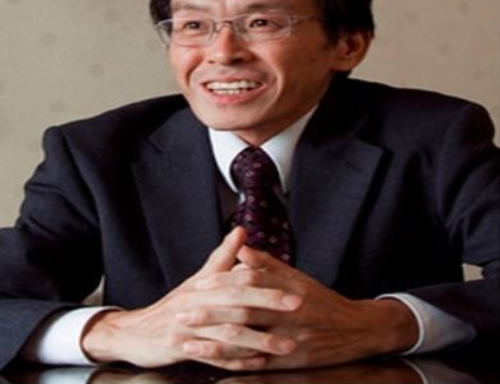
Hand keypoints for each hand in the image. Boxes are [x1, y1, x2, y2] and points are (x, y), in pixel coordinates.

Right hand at [81, 227, 300, 370]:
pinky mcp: (182, 349)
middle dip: (269, 305)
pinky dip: (238, 361)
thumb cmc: (176, 304)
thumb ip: (223, 257)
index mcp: (206, 285)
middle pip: (237, 303)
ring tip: (287, 346)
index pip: (240, 280)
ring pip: (229, 334)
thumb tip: (241, 230)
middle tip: (298, 308)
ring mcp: (190, 328)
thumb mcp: (199, 279)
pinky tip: (259, 364)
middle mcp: (198, 304)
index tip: (296, 289)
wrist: (137, 331)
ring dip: (260, 340)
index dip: (268, 284)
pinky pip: (215, 358)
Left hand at [185, 245, 418, 369]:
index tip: (198, 286)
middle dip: (209, 315)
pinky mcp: (291, 363)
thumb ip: (267, 264)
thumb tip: (241, 248)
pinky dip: (234, 363)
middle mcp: (289, 314)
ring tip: (187, 343)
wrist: (356, 329)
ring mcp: (290, 340)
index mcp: (289, 288)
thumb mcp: (298, 276)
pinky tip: (214, 364)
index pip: (250, 282)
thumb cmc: (321, 299)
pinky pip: (258, 364)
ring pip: (247, 342)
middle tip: (180, 315)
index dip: (223, 283)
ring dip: (214, 343)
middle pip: (244, 312)